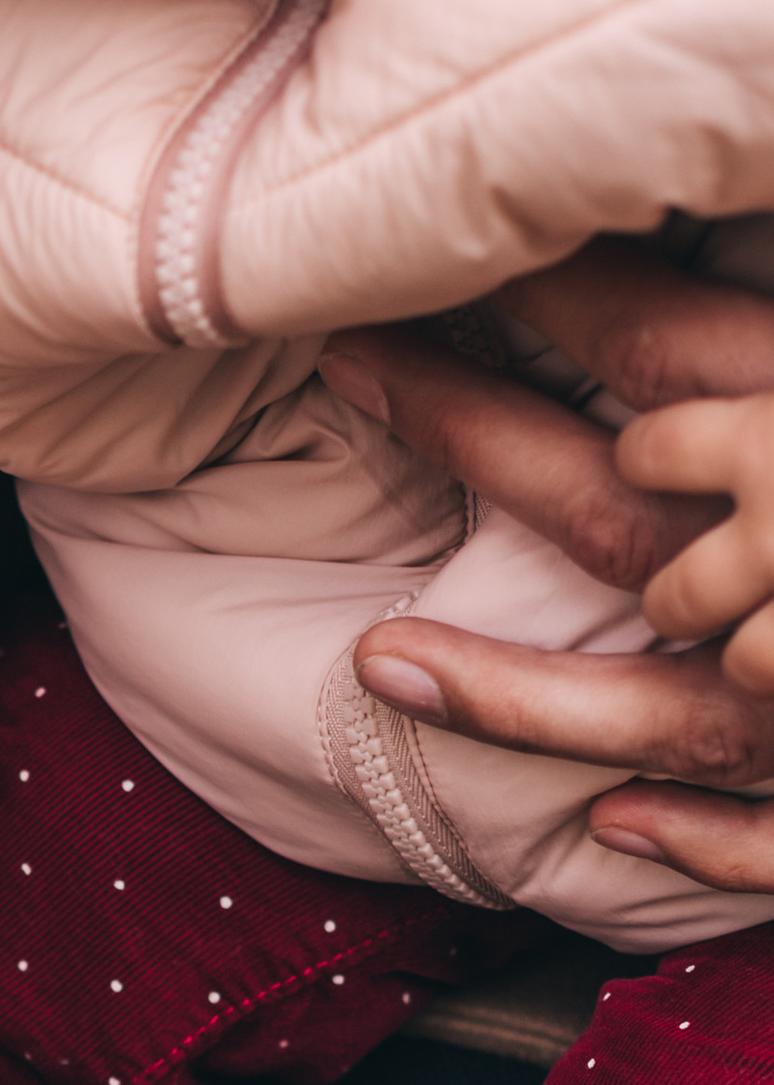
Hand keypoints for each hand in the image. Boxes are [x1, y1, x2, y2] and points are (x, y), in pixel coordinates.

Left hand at [325, 239, 773, 889]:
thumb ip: (762, 363)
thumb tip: (713, 291)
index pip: (671, 349)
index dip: (557, 294)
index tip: (447, 247)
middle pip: (622, 501)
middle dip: (476, 429)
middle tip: (351, 363)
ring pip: (667, 705)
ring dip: (512, 693)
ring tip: (381, 666)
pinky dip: (701, 837)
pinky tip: (613, 824)